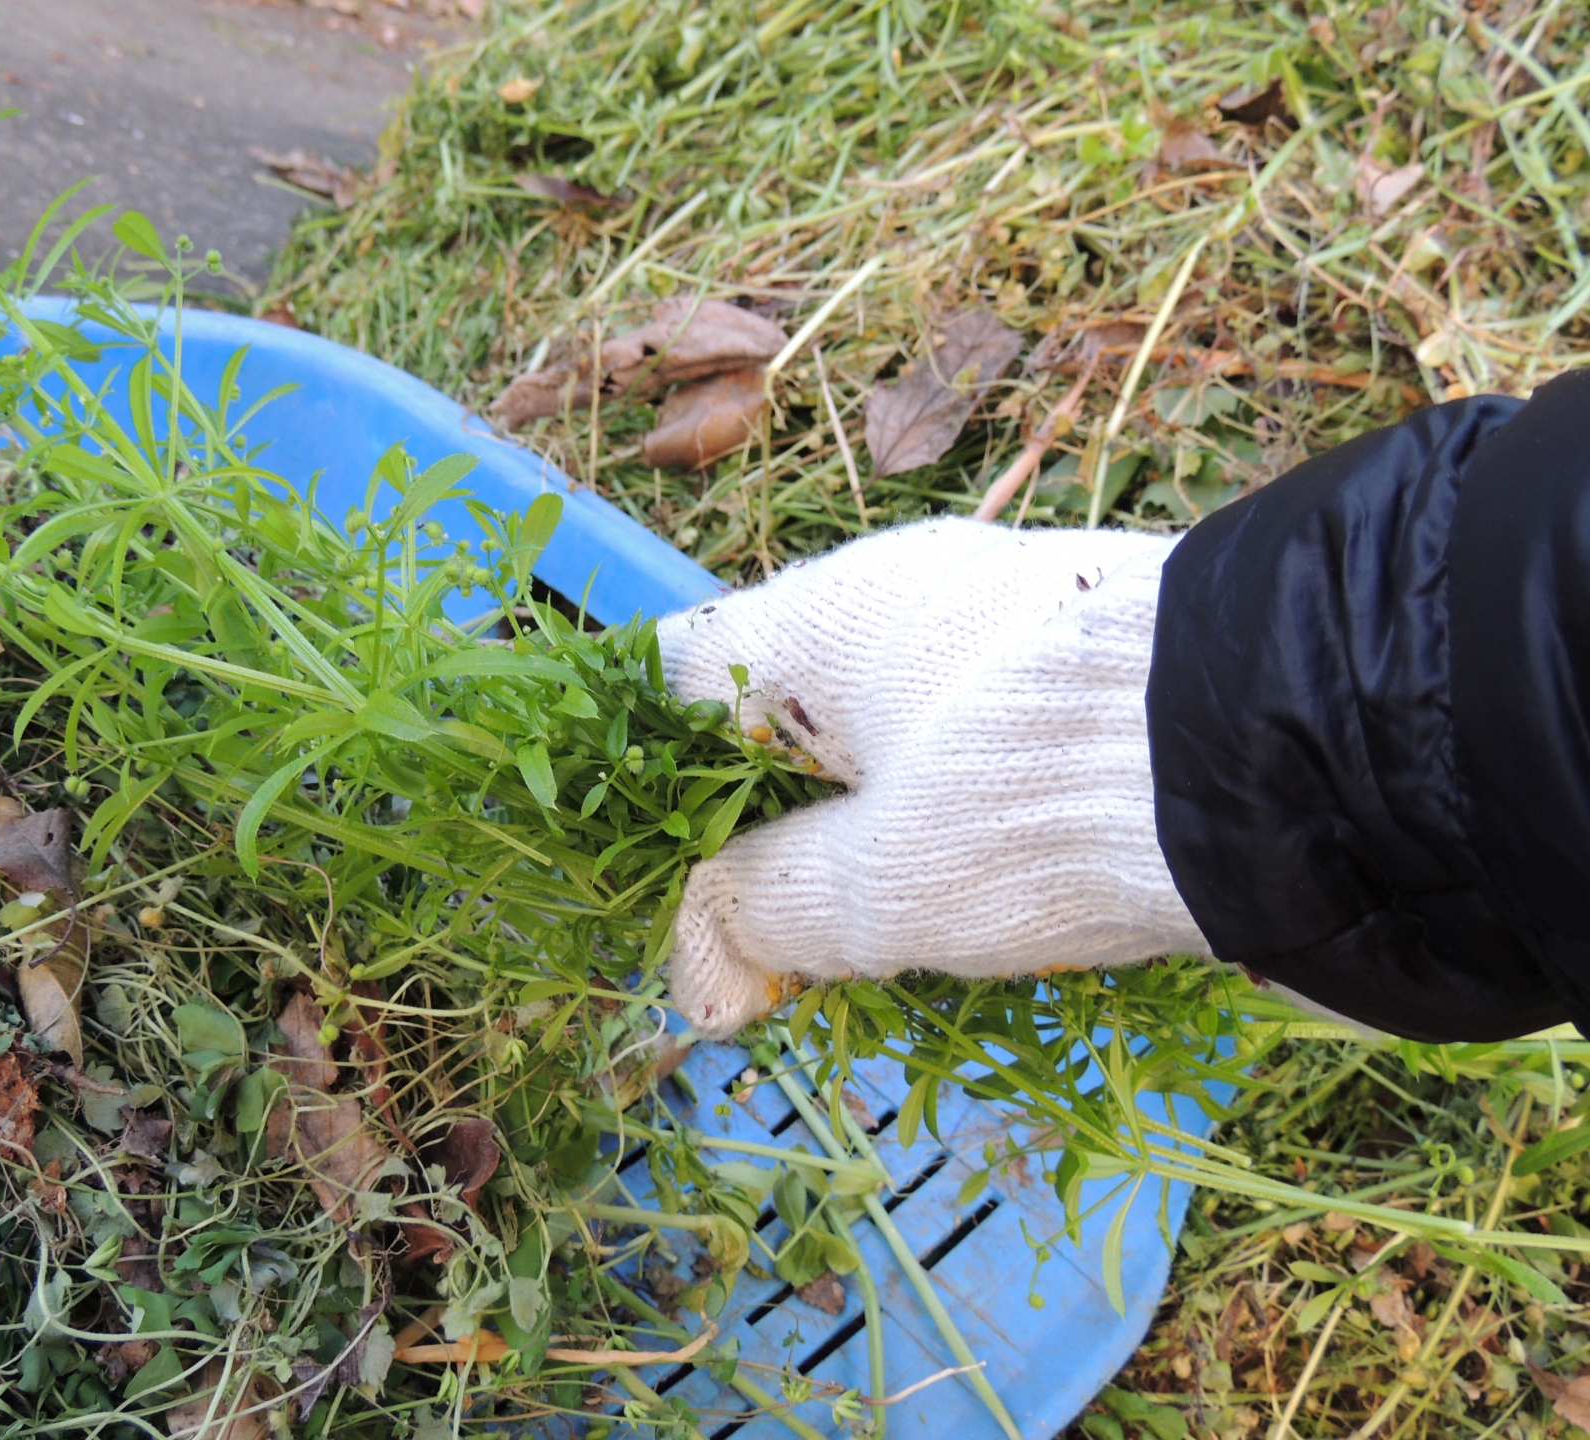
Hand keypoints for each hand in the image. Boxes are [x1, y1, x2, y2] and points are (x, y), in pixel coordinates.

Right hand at [657, 516, 1208, 1038]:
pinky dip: (931, 804)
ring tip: (844, 920)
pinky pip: (958, 731)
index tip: (629, 855)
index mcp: (824, 618)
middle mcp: (903, 594)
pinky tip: (953, 876)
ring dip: (844, 816)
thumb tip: (697, 986)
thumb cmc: (1041, 801)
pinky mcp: (1080, 662)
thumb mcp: (880, 887)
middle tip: (739, 922)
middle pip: (775, 702)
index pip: (676, 672)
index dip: (633, 763)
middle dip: (747, 812)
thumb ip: (766, 919)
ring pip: (873, 722)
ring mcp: (998, 618)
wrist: (1297, 748)